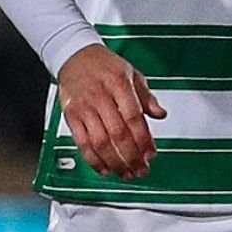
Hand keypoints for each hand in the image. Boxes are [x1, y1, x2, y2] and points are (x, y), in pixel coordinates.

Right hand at [56, 44, 166, 179]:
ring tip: (127, 174)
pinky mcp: (71, 116)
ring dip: (114, 162)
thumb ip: (147, 97)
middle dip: (131, 156)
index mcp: (119, 84)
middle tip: (142, 170)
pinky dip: (93, 159)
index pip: (133, 117)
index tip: (152, 154)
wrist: (75, 57)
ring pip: (99, 142)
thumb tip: (161, 114)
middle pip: (117, 133)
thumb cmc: (106, 66)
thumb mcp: (133, 74)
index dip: (143, 139)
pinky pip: (82, 143)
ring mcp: (83, 108)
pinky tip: (105, 169)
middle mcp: (100, 97)